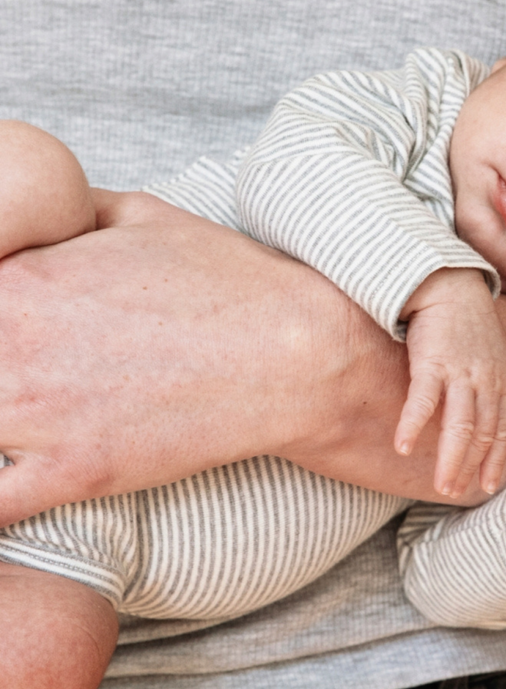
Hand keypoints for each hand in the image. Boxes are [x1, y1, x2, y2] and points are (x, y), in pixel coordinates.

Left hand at [0, 190, 391, 524]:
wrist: (293, 354)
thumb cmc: (223, 280)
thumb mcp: (136, 215)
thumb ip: (59, 214)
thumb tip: (29, 212)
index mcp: (19, 278)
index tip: (6, 323)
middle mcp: (12, 346)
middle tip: (18, 365)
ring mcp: (38, 418)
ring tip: (18, 408)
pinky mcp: (72, 475)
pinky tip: (8, 467)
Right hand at [396, 269, 505, 497]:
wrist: (448, 283)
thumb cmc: (465, 321)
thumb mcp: (491, 354)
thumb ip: (491, 385)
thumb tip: (483, 415)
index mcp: (503, 379)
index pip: (502, 430)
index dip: (495, 460)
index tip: (486, 485)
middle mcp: (487, 380)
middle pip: (482, 435)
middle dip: (470, 468)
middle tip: (456, 493)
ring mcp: (461, 372)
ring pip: (459, 427)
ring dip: (449, 460)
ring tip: (440, 486)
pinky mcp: (433, 361)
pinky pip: (423, 402)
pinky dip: (412, 426)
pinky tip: (402, 447)